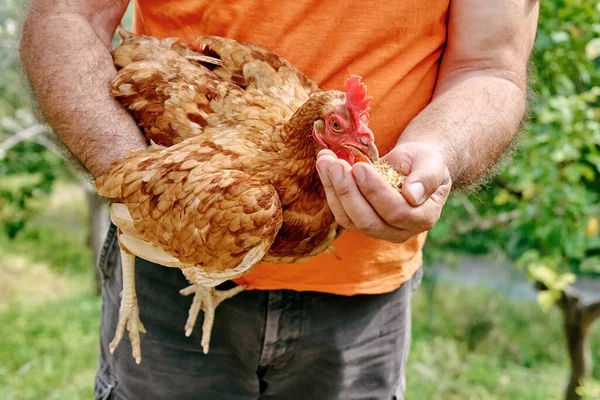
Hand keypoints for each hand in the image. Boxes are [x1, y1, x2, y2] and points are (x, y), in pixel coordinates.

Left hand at [316, 142, 451, 242]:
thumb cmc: (424, 162)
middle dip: (348, 192)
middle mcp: (400, 231)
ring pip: (349, 219)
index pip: (396, 212)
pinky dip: (330, 189)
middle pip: (367, 221)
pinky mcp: (359, 222)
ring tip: (326, 161)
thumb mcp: (432, 163)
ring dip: (334, 189)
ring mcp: (378, 230)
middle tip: (336, 164)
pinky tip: (325, 167)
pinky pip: (341, 213)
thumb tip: (413, 195)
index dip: (375, 192)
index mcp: (423, 217)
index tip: (360, 167)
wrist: (413, 165)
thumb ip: (426, 178)